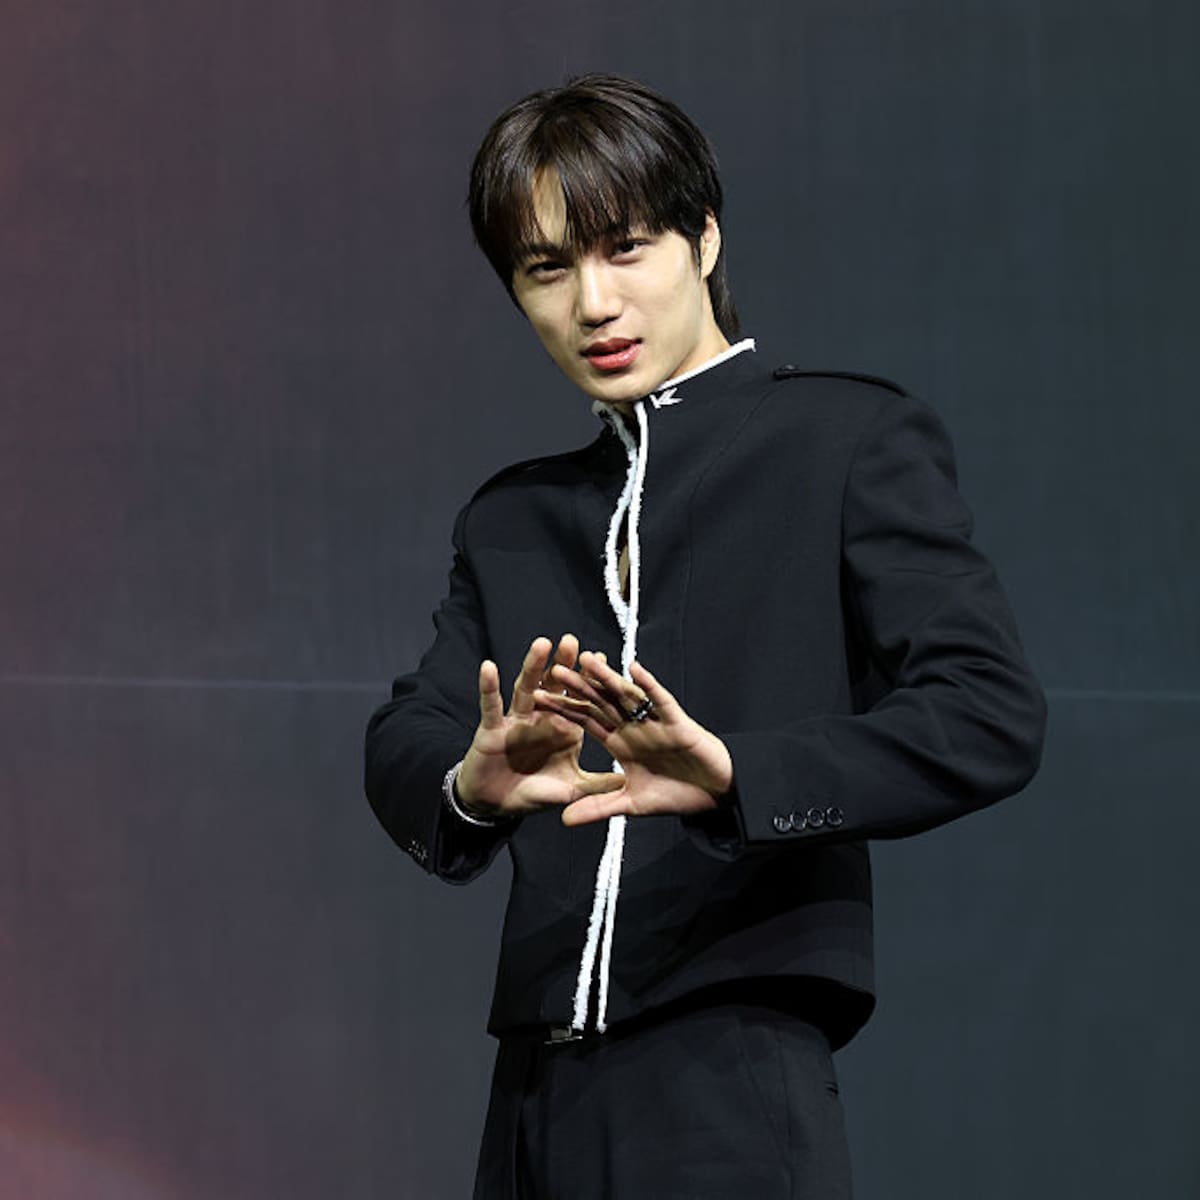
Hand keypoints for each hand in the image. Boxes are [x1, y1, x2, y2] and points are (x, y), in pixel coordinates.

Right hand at [456, 635, 623, 818]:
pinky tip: (489, 668)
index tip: (603, 660)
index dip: (590, 682)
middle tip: (572, 641)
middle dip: (563, 663)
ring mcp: (517, 720)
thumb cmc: (534, 794)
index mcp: (564, 729)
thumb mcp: (571, 790)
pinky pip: (491, 706)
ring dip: (533, 667)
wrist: (496, 806)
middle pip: (554, 685)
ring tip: (542, 644)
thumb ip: (598, 785)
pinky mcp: (492, 728)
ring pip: (526, 688)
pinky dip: (489, 687)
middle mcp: (542, 718)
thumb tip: (629, 781)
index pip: (579, 700)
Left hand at [534, 652, 733, 825]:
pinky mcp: (677, 723)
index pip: (586, 722)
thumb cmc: (676, 794)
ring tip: (588, 660)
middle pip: (601, 703)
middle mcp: (633, 727)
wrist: (714, 793)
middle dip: (578, 688)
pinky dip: (648, 686)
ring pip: (627, 696)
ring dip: (608, 678)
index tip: (537, 697)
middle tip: (554, 670)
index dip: (563, 709)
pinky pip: (660, 701)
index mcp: (620, 742)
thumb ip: (597, 808)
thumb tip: (563, 820)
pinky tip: (634, 670)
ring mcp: (654, 722)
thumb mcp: (630, 804)